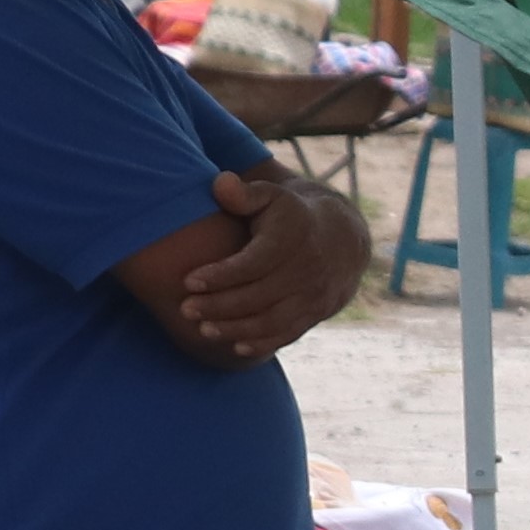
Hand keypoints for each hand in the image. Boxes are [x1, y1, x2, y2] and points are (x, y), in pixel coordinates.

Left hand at [176, 166, 368, 360]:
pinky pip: (289, 334)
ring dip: (236, 329)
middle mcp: (309, 269)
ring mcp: (315, 295)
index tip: (188, 281)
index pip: (254, 263)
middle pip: (259, 296)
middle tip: (186, 310)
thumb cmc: (290, 215)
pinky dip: (262, 343)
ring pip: (273, 320)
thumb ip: (244, 192)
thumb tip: (220, 184)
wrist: (342, 239)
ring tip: (203, 329)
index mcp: (294, 238)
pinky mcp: (317, 313)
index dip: (220, 275)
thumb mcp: (272, 195)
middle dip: (220, 306)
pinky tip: (235, 345)